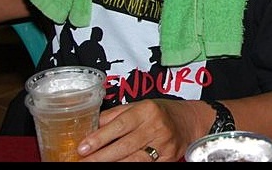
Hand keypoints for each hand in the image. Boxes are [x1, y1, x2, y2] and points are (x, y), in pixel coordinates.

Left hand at [76, 98, 206, 161]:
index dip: (100, 137)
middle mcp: (156, 127)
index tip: (83, 147)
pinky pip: (144, 166)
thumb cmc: (160, 112)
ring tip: (94, 166)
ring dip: (112, 165)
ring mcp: (163, 145)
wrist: (189, 121)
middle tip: (82, 161)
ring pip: (133, 160)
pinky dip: (128, 167)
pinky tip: (115, 167)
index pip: (120, 125)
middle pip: (124, 146)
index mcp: (147, 110)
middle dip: (100, 157)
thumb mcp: (138, 106)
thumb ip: (114, 115)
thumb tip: (90, 126)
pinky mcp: (167, 159)